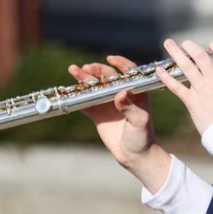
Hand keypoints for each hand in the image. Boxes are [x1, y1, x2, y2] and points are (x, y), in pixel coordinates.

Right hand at [68, 56, 165, 178]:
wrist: (133, 154)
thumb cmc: (142, 136)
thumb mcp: (139, 122)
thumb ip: (130, 108)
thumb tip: (120, 94)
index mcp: (136, 92)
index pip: (130, 73)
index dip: (121, 63)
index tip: (111, 58)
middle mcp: (122, 94)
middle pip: (108, 77)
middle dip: (97, 70)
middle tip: (87, 67)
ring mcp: (108, 102)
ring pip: (95, 86)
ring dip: (84, 78)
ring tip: (73, 70)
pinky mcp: (97, 113)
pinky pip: (86, 101)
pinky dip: (78, 95)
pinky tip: (70, 90)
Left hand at [155, 39, 212, 136]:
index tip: (210, 46)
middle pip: (200, 55)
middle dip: (190, 46)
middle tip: (184, 42)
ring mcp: (202, 89)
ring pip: (186, 66)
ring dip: (175, 53)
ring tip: (168, 43)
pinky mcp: (192, 101)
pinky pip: (176, 87)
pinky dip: (166, 77)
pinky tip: (159, 70)